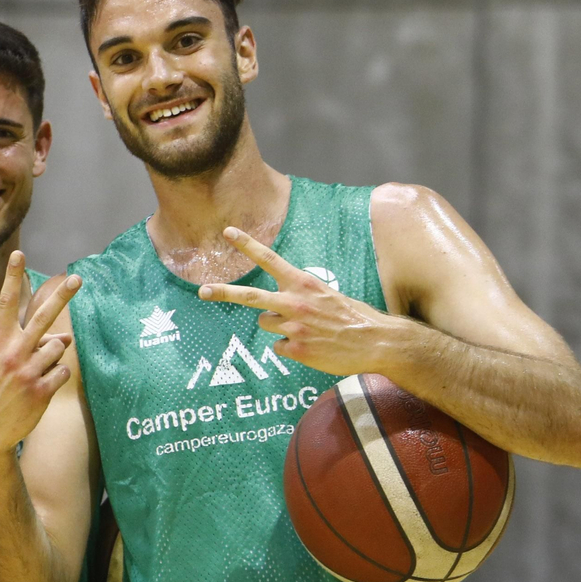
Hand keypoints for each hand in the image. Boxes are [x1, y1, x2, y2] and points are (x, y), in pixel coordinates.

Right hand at [0, 252, 79, 460]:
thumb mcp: (4, 364)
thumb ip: (33, 345)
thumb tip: (67, 336)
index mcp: (0, 342)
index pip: (7, 303)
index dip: (12, 278)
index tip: (18, 254)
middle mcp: (14, 352)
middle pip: (42, 317)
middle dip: (61, 296)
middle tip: (77, 278)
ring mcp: (27, 371)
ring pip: (59, 348)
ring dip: (54, 358)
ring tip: (37, 374)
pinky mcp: (40, 390)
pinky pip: (63, 372)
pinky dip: (57, 378)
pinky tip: (41, 390)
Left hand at [197, 226, 403, 375]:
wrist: (377, 341)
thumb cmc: (353, 317)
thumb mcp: (327, 295)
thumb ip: (301, 295)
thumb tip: (278, 306)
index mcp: (303, 283)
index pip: (269, 259)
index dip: (247, 244)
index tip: (228, 231)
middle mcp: (295, 303)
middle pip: (250, 296)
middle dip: (223, 292)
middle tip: (203, 291)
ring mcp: (294, 328)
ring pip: (267, 324)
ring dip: (278, 326)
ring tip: (305, 329)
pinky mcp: (297, 350)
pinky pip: (279, 347)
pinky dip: (291, 348)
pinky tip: (312, 346)